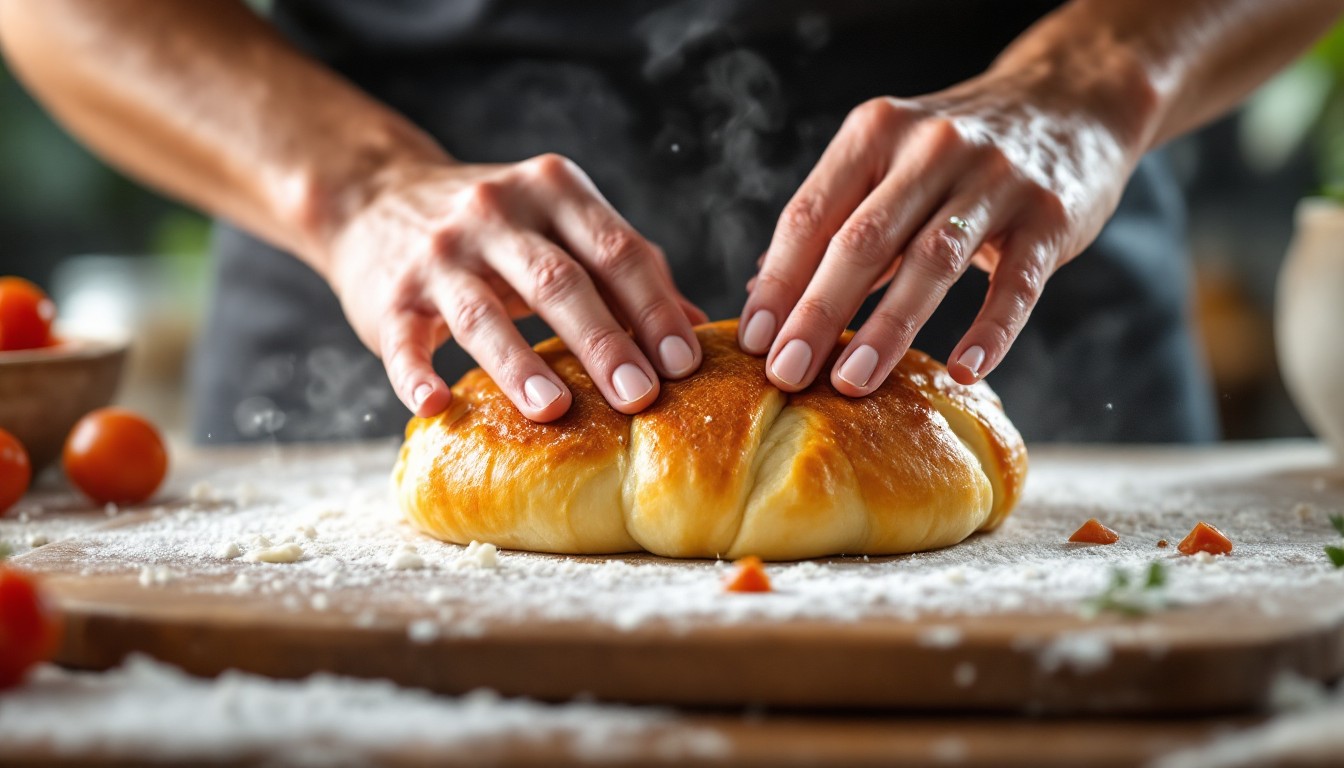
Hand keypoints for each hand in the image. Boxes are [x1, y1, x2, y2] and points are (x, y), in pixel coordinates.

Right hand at [326, 154, 707, 421]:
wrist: (376, 197)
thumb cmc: (496, 228)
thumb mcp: (561, 225)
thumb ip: (625, 267)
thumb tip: (697, 327)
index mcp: (553, 190)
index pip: (616, 249)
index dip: (654, 307)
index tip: (686, 362)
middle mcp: (494, 211)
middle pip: (560, 281)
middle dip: (605, 341)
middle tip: (641, 396)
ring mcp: (438, 253)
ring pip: (485, 313)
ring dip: (521, 366)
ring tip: (557, 411)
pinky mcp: (389, 296)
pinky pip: (404, 342)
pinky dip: (416, 375)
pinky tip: (437, 407)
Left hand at [739, 68, 1143, 393]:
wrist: (1069, 103)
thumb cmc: (957, 154)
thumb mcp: (888, 162)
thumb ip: (833, 222)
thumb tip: (760, 295)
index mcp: (874, 134)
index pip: (809, 214)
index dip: (777, 281)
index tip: (752, 342)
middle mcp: (929, 148)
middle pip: (860, 240)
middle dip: (816, 313)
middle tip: (786, 373)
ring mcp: (994, 179)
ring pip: (930, 262)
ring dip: (886, 328)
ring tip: (851, 384)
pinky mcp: (1050, 214)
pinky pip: (1017, 283)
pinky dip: (990, 329)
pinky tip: (964, 369)